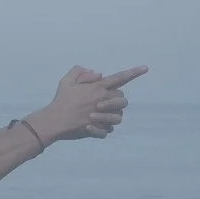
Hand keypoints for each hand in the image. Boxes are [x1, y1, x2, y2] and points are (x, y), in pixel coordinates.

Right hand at [28, 65, 146, 142]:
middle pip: (122, 99)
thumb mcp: (66, 81)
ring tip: (98, 118)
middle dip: (115, 101)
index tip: (146, 68)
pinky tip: (91, 128)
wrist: (54, 121)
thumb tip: (97, 73)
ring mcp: (102, 115)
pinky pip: (108, 130)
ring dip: (111, 117)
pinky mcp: (99, 129)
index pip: (119, 77)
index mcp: (97, 87)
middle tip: (102, 104)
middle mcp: (103, 100)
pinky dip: (102, 130)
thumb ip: (80, 72)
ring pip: (119, 116)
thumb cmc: (60, 100)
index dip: (133, 72)